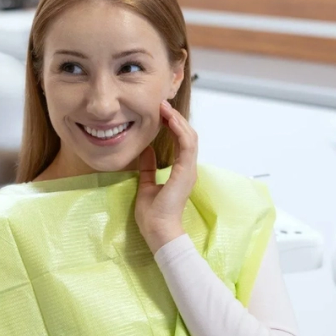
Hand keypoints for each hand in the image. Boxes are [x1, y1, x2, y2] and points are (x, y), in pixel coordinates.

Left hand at [135, 100, 198, 253]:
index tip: (161, 113)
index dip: (173, 125)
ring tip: (164, 107)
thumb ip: (148, 168)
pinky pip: (186, 144)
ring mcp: (189, 170)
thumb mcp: (147, 185)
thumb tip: (146, 150)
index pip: (181, 142)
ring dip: (178, 119)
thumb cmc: (153, 215)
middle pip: (187, 135)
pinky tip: (169, 119)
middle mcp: (188, 169)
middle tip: (162, 104)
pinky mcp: (186, 172)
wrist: (158, 231)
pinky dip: (179, 129)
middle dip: (176, 118)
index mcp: (181, 172)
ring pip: (189, 136)